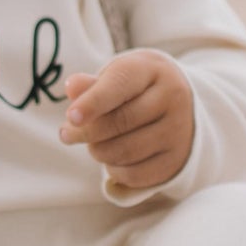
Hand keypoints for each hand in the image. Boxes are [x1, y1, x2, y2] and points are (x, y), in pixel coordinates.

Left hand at [60, 52, 194, 191]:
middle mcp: (172, 97)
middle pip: (120, 122)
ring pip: (125, 152)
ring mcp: (178, 130)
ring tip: (94, 144)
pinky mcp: (175, 160)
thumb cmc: (136, 88)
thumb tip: (72, 87)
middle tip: (67, 133)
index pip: (120, 85)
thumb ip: (92, 84)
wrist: (179, 106)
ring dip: (98, 152)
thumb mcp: (117, 76)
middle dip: (86, 132)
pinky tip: (113, 159)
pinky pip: (134, 175)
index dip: (93, 102)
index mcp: (152, 70)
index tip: (71, 117)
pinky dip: (115, 171)